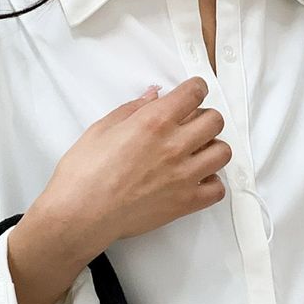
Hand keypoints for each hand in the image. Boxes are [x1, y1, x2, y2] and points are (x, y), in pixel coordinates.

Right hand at [38, 78, 231, 258]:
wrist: (80, 215)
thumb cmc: (84, 174)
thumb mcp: (102, 129)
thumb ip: (133, 110)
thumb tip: (153, 96)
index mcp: (154, 121)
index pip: (194, 92)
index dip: (195, 89)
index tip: (192, 94)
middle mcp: (174, 145)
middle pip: (215, 120)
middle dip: (205, 118)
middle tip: (191, 125)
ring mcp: (183, 176)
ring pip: (223, 152)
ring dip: (212, 148)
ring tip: (196, 154)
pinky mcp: (185, 203)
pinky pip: (217, 189)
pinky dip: (211, 183)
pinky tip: (196, 181)